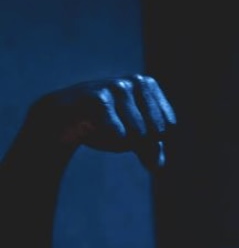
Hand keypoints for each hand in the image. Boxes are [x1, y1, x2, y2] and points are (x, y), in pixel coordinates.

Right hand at [25, 74, 175, 171]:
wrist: (61, 120)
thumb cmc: (102, 126)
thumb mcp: (133, 138)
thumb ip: (151, 150)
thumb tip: (158, 166)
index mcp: (148, 86)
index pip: (169, 127)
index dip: (153, 140)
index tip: (133, 132)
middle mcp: (136, 81)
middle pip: (156, 132)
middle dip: (139, 143)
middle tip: (117, 132)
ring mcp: (118, 87)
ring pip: (139, 135)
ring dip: (122, 142)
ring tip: (105, 129)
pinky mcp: (99, 98)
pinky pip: (119, 134)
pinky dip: (110, 139)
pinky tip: (95, 128)